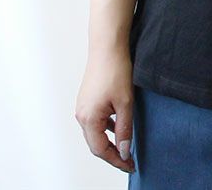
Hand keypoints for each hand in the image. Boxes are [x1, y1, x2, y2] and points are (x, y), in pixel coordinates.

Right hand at [75, 47, 135, 173]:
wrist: (107, 46)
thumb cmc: (116, 70)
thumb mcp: (125, 103)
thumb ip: (125, 130)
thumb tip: (125, 151)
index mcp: (89, 118)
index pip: (101, 150)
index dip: (116, 160)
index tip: (130, 165)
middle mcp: (81, 114)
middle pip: (96, 143)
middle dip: (112, 154)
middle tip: (129, 160)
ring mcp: (83, 106)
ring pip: (95, 132)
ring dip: (109, 141)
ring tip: (126, 146)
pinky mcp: (87, 99)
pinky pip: (96, 120)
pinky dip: (107, 128)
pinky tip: (118, 126)